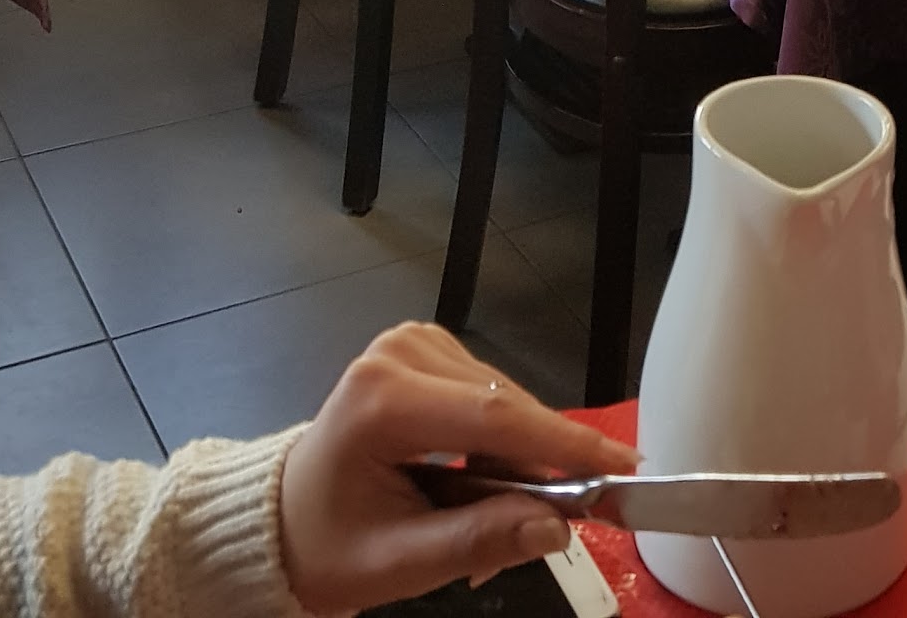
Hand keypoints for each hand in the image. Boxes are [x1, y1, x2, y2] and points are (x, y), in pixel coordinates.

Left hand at [277, 321, 638, 616]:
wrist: (283, 519)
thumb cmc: (329, 545)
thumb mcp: (397, 564)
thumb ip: (478, 540)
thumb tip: (556, 526)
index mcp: (381, 399)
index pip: (493, 418)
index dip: (565, 444)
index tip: (623, 466)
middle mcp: (399, 352)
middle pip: (506, 408)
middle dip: (540, 471)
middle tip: (552, 530)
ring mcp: (414, 343)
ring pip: (506, 402)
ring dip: (518, 463)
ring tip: (494, 523)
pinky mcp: (427, 348)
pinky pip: (492, 397)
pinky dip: (501, 445)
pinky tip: (479, 484)